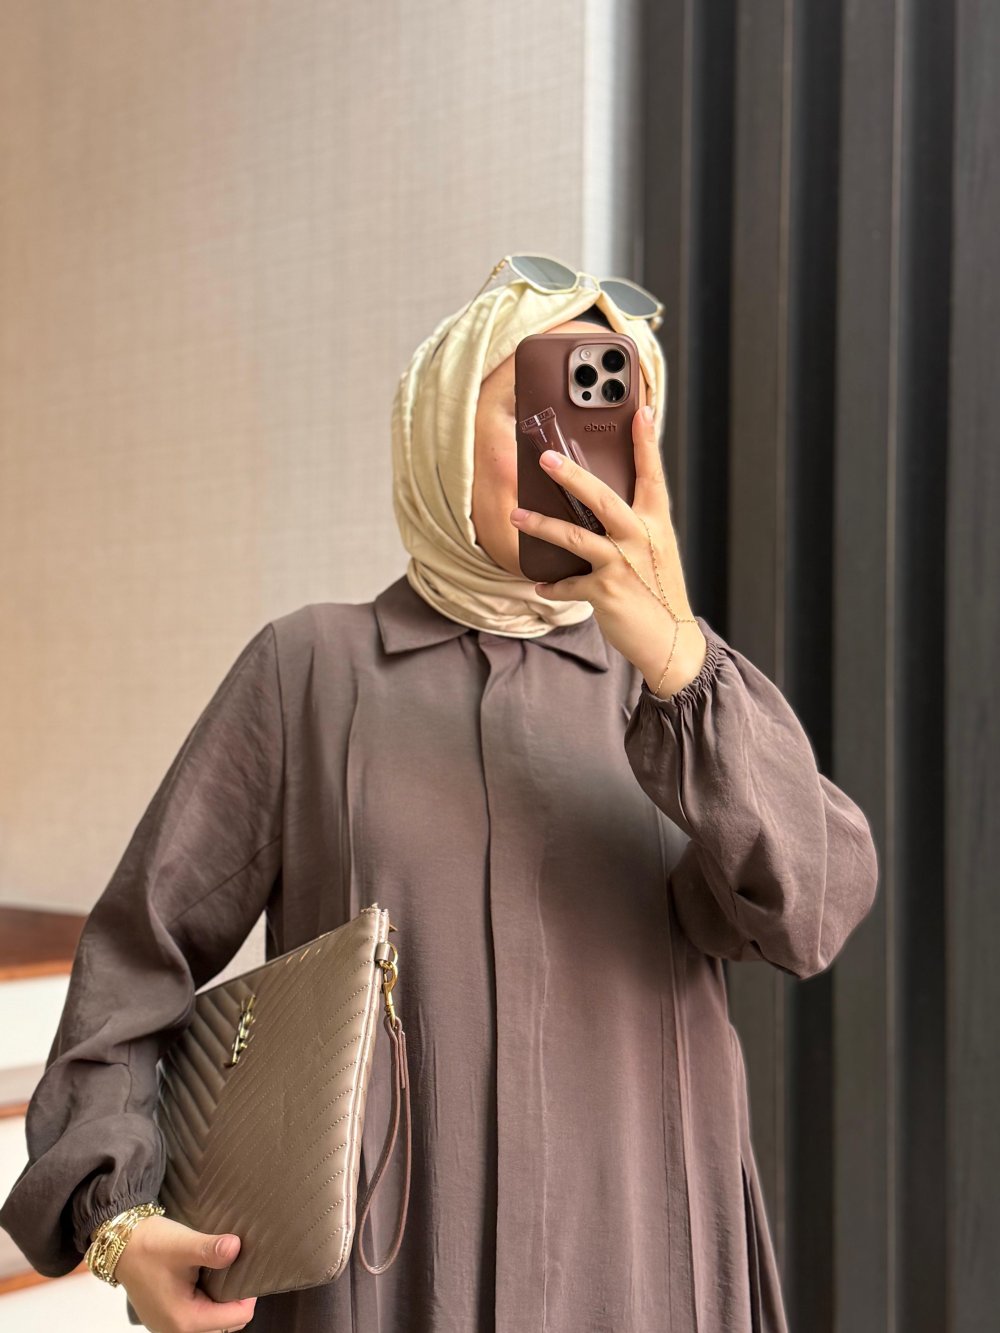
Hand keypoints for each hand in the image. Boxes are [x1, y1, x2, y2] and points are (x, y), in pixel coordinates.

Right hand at [113, 1215, 256, 1332]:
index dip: (248, 1295)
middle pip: (227, 1325)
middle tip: (237, 1271)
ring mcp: (170, 1327)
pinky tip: (207, 1281)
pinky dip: (208, 1303)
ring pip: (213, 1324)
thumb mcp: (183, 1244)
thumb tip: (236, 1247)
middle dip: (236, 1301)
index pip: (236, 1318)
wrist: (120, 1245)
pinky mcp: (167, 1318)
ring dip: (222, 1303)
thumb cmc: (149, 1245)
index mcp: (185, 1320)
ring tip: (222, 1275)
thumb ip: (211, 1249)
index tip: (248, 1270)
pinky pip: (198, 1318)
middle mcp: (177, 1331)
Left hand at [509, 405, 707, 697]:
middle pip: (603, 499)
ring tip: (517, 514)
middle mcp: (640, 539)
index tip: (641, 411)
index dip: (647, 442)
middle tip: (545, 458)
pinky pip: (568, 584)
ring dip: (542, 525)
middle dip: (573, 476)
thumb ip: (635, 526)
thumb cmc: (660, 592)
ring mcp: (622, 565)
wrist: (670, 641)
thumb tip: (604, 506)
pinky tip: (540, 586)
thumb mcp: (657, 551)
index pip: (652, 475)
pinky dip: (552, 586)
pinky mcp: (605, 592)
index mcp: (656, 524)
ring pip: (575, 537)